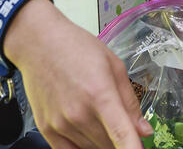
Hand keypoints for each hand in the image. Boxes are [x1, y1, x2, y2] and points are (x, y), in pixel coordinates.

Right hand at [5, 0, 150, 148]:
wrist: (38, 43)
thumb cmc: (76, 48)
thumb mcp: (113, 65)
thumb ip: (130, 101)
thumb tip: (144, 131)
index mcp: (100, 94)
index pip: (121, 134)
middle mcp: (79, 113)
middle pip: (109, 145)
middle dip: (121, 140)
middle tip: (121, 124)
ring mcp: (60, 124)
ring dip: (102, 141)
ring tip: (98, 116)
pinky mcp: (46, 129)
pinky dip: (82, 147)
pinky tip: (86, 133)